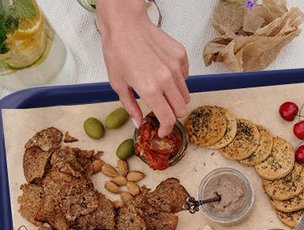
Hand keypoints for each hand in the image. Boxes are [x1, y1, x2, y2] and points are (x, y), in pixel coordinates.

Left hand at [95, 0, 189, 136]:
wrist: (125, 24)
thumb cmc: (118, 51)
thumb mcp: (118, 83)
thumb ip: (130, 106)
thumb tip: (138, 122)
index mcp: (150, 89)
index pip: (168, 118)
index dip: (167, 129)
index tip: (163, 131)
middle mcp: (166, 79)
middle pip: (181, 109)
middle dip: (173, 114)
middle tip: (162, 110)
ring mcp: (176, 67)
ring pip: (185, 94)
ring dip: (175, 97)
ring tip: (161, 88)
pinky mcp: (181, 56)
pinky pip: (186, 76)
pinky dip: (178, 80)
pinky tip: (164, 72)